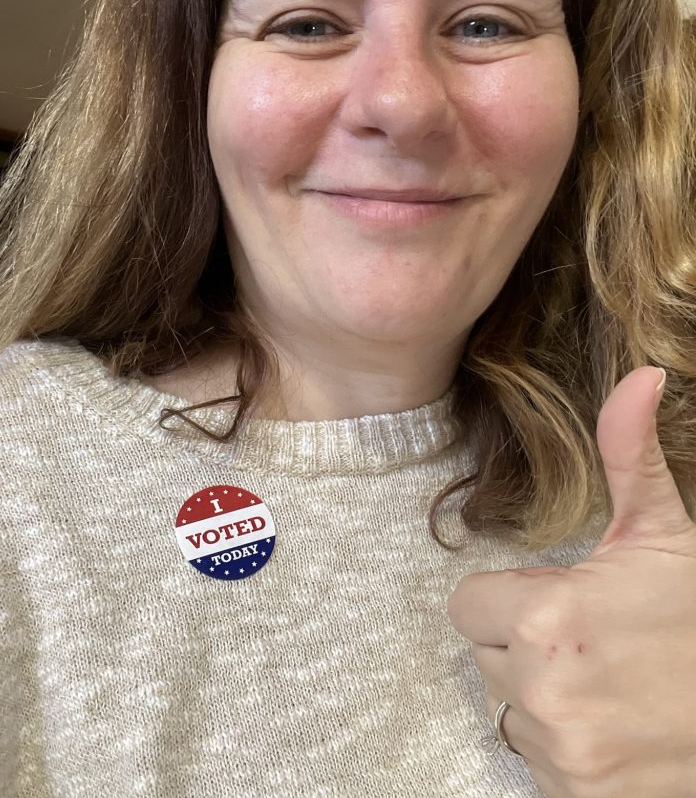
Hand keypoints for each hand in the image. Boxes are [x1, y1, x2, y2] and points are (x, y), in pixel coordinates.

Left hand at [447, 366, 695, 796]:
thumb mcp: (662, 534)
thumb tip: (642, 374)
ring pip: (508, 710)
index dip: (509, 600)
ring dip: (543, 697)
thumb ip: (629, 455)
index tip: (557, 600)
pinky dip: (564, 748)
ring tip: (607, 684)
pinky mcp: (576, 796)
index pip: (466, 605)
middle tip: (592, 641)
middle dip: (525, 644)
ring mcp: (561, 752)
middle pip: (485, 656)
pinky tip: (613, 726)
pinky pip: (533, 760)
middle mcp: (543, 689)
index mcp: (549, 616)